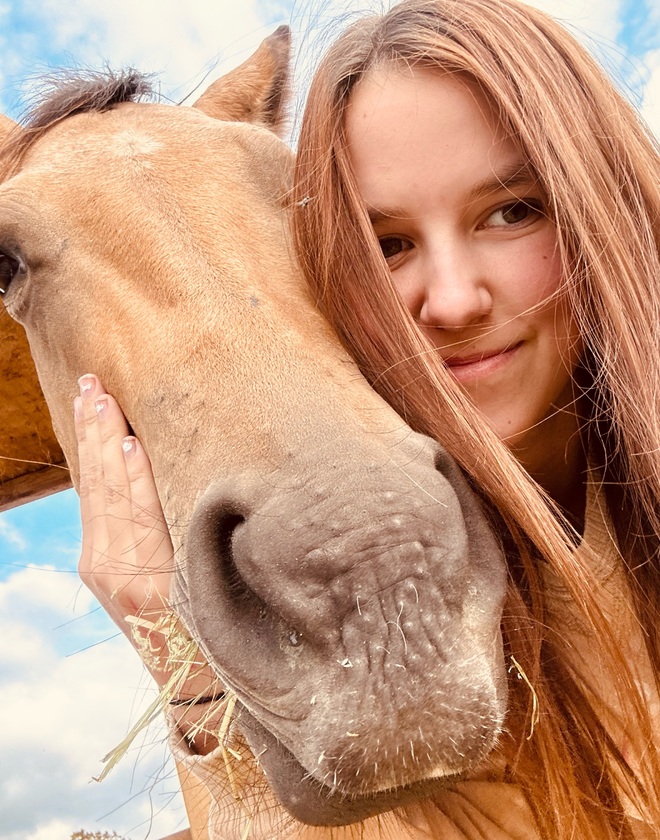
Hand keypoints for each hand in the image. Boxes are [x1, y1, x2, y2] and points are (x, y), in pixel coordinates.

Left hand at [75, 374, 221, 711]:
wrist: (188, 686)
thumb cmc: (213, 634)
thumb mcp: (207, 582)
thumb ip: (182, 526)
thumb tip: (157, 465)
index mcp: (146, 572)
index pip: (131, 499)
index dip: (127, 457)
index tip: (123, 415)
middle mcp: (113, 568)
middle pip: (104, 489)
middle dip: (99, 436)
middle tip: (95, 388)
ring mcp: (100, 570)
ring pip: (93, 495)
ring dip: (91, 445)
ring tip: (89, 402)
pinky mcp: (97, 570)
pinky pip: (92, 511)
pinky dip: (95, 474)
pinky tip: (98, 447)